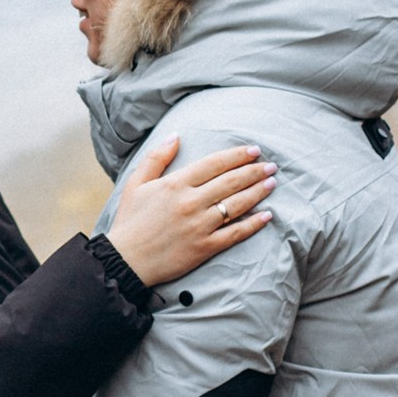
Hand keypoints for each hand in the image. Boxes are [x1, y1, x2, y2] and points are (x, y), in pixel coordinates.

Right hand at [104, 137, 276, 286]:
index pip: (214, 164)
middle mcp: (191, 203)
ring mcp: (200, 226)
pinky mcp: (205, 247)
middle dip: (254, 171)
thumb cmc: (130, 221)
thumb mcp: (136, 184)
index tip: (253, 150)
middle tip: (271, 165)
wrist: (126, 260)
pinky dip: (253, 224)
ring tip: (272, 183)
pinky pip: (235, 233)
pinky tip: (267, 216)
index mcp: (175, 184)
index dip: (237, 155)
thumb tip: (175, 136)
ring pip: (237, 205)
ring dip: (257, 192)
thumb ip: (156, 158)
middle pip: (230, 182)